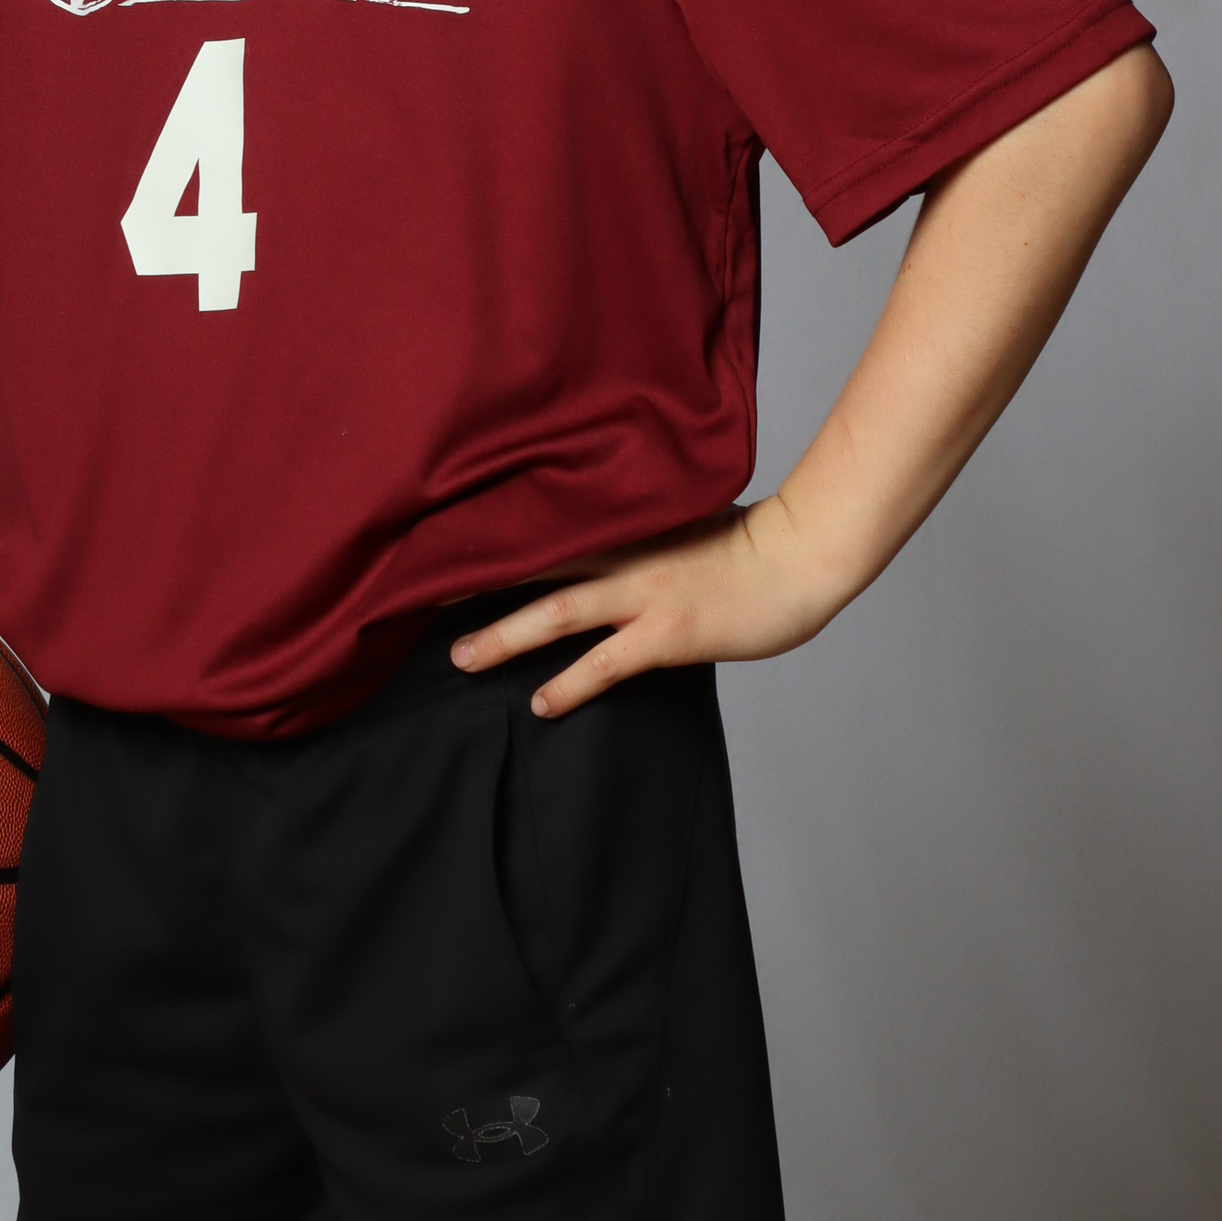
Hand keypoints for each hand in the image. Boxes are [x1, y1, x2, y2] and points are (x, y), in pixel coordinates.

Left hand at [449, 493, 845, 719]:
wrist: (801, 556)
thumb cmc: (751, 540)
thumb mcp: (684, 517)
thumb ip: (640, 527)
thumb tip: (606, 532)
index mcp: (627, 525)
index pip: (546, 524)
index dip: (494, 535)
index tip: (444, 542)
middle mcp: (624, 555)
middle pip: (533, 565)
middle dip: (475, 584)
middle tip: (420, 599)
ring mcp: (644, 594)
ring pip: (556, 612)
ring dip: (504, 636)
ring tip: (460, 659)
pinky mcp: (668, 633)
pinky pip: (606, 663)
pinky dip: (570, 683)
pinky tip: (540, 703)